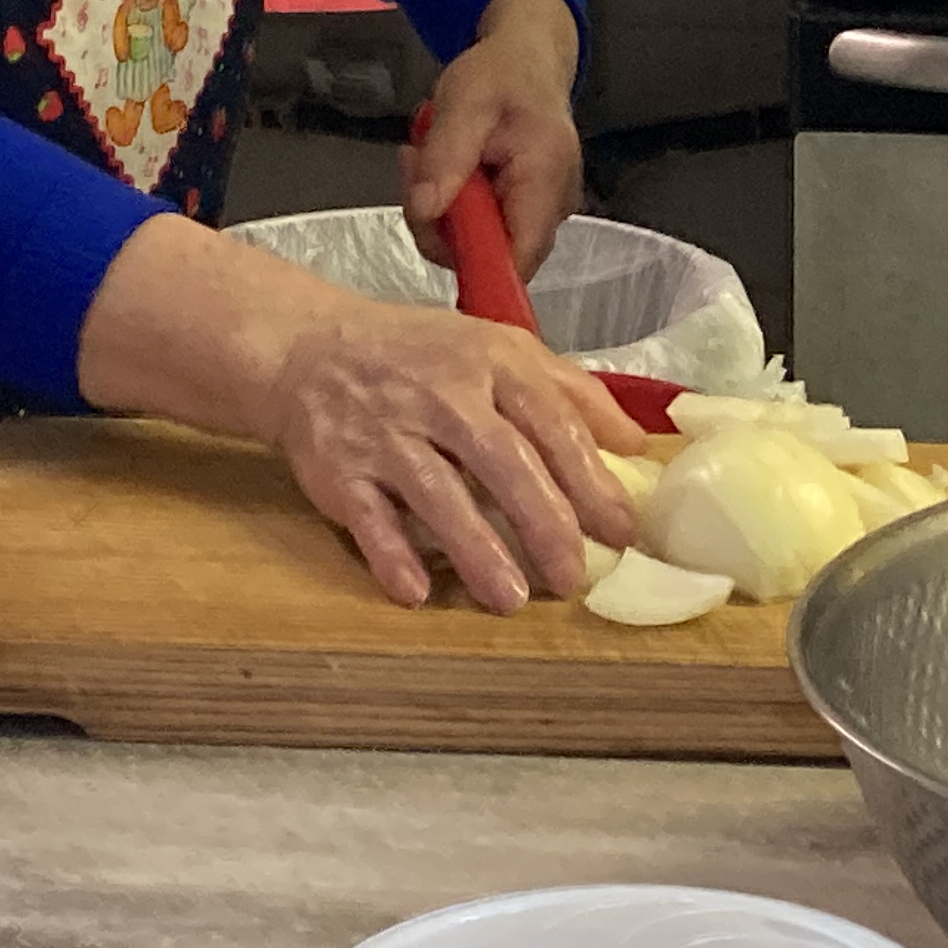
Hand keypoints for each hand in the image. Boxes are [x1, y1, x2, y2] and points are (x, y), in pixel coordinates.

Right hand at [259, 297, 639, 612]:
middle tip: (572, 576)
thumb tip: (636, 443)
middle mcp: (441, 397)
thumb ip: (570, 392)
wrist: (311, 350)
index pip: (549, 420)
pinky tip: (415, 591)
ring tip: (512, 598)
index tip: (620, 529)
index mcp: (490, 363)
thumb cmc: (422, 357)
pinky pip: (367, 517)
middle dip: (542, 521)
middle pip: (500, 460)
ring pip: (436, 493)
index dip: (588, 477)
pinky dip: (389, 554)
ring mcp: (387, 435)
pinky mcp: (340, 471)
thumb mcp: (500, 350)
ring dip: (474, 548)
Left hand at [403, 0, 585, 279]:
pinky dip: (454, 206)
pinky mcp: (526, 211)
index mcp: (546, 178)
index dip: (474, 271)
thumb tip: (425, 210)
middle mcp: (554, 205)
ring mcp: (542, 211)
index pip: (518, 259)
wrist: (526, 56)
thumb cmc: (501, 73)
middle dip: (442, 224)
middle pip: (493, 257)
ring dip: (442, 211)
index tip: (430, 231)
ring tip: (429, 156)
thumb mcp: (464, 102)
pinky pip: (483, 230)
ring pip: (481, 245)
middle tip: (417, 166)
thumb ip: (446, 158)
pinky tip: (446, 168)